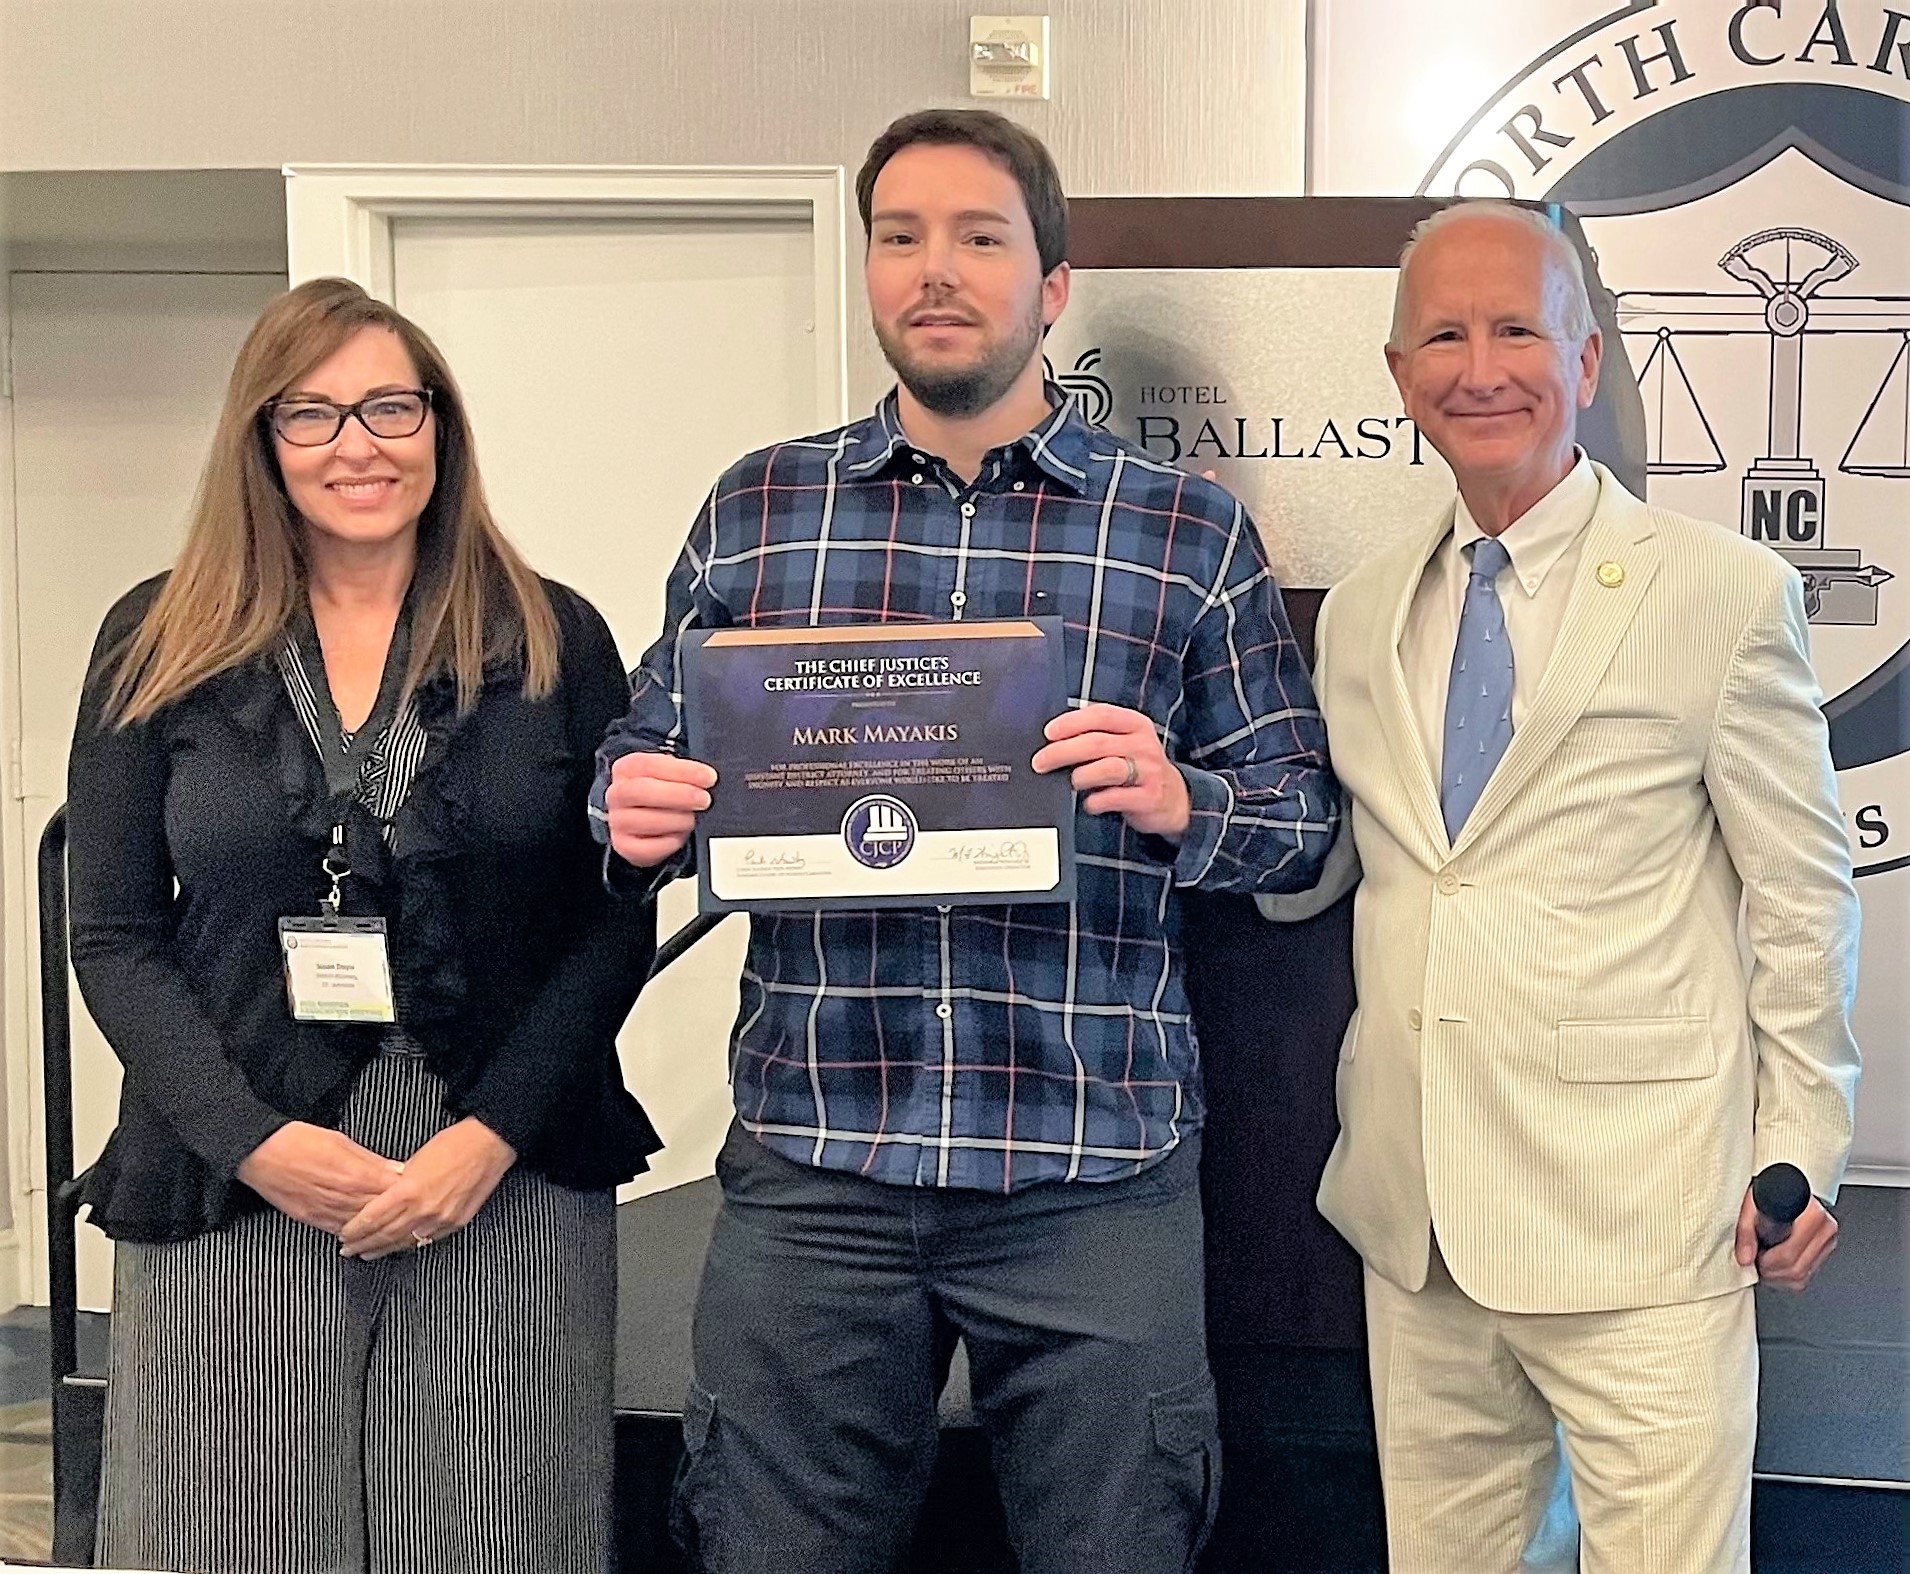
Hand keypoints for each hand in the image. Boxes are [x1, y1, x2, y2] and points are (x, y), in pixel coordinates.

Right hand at [235, 1121, 404, 1234]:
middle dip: (397, 1213)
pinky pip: (338, 1230)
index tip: (418, 1193)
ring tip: (394, 1226)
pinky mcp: (310, 1219)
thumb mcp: (342, 1141)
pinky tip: (364, 1233)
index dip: (407, 1194)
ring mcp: (326, 1211)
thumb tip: (396, 1169)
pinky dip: (354, 1232)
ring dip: (378, 1227)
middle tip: (412, 1213)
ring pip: (361, 1226)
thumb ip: (371, 1160)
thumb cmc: (298, 1140)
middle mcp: (343, 1197)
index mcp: (354, 1175)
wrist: (260, 1153)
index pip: (391, 1191)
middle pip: (379, 1212)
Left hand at [338, 1118, 516, 1260]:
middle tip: (349, 1250)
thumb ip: (397, 1183)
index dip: (355, 1230)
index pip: (372, 1219)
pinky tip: (401, 1246)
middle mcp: (423, 1209)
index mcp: (408, 1190)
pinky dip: (410, 1244)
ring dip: (384, 1249)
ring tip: (369, 1253)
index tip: (344, 1235)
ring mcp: (440, 1219)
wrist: (489, 1144)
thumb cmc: (454, 1143)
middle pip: (385, 1235)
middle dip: (363, 1245)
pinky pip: (427, 1240)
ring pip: (405, 1242)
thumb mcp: (415, 1160)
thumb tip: (385, 1197)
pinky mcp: (455, 1222)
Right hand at [605, 751, 716, 866]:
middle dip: (678, 795)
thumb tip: (709, 778)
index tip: (707, 777)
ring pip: (642, 820)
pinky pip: (645, 848)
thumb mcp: (671, 776)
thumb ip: (686, 774)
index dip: (682, 771)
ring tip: (693, 819)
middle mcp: (618, 794)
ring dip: (675, 820)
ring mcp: (617, 821)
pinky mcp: (624, 845)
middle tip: (704, 799)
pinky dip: (667, 844)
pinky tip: (679, 837)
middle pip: (641, 790)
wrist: (646, 821)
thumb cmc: (662, 793)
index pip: (649, 765)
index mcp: (627, 768)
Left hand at [1032, 702, 1190, 840]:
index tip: (1049, 732)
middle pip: (1096, 743)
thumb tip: (1054, 738)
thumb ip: (1097, 735)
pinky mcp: (1148, 798)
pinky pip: (1114, 798)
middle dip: (1062, 752)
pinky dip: (1095, 801)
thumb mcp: (1125, 742)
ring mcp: (1148, 771)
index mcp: (1135, 724)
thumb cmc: (1138, 767)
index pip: (1101, 715)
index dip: (1071, 722)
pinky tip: (1090, 803)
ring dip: (1080, 776)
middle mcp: (1143, 745)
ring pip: (1106, 768)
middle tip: (1040, 762)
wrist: (1174, 799)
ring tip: (1070, 782)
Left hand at [1734, 1187, 1838, 1290]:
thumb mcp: (1752, 1204)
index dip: (1767, 1260)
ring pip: (1800, 1276)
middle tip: (1753, 1259)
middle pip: (1795, 1268)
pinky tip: (1773, 1263)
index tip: (1754, 1256)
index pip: (1789, 1253)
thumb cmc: (1769, 1191)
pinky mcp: (1823, 1252)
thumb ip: (1745, 1231)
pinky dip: (1785, 1276)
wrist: (1783, 1185)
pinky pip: (1804, 1276)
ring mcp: (1827, 1242)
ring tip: (1761, 1259)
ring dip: (1776, 1275)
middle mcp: (1825, 1229)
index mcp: (1813, 1214)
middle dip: (1769, 1269)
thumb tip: (1745, 1259)